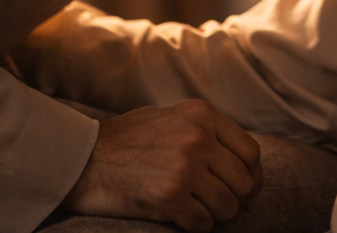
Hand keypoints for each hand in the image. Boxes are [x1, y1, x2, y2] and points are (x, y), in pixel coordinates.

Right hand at [62, 99, 263, 231]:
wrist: (82, 157)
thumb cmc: (127, 140)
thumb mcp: (171, 118)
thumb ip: (207, 133)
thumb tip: (247, 171)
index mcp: (202, 115)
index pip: (251, 152)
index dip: (253, 177)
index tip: (248, 191)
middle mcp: (198, 138)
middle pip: (243, 181)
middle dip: (237, 200)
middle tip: (222, 206)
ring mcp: (185, 167)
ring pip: (228, 205)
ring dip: (217, 215)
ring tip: (199, 211)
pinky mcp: (169, 197)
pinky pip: (203, 223)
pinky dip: (197, 226)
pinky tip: (182, 218)